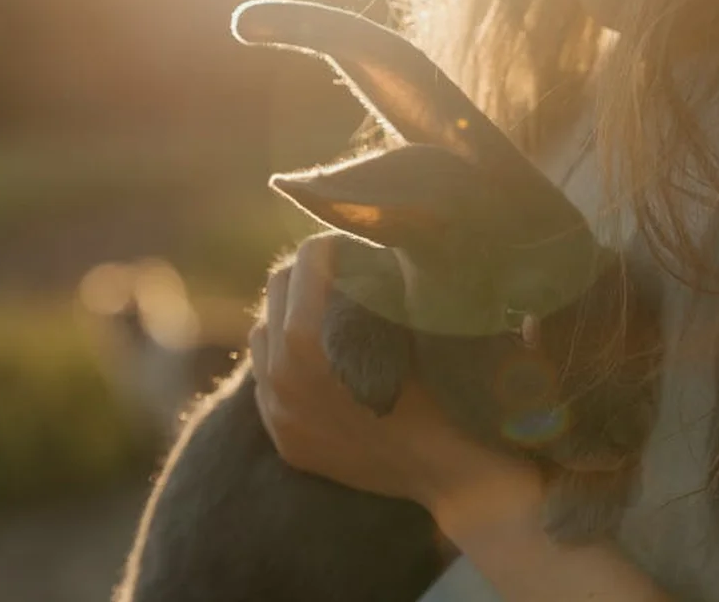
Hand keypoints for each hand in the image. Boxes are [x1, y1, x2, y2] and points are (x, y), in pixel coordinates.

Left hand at [249, 234, 669, 601]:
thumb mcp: (426, 332)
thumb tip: (391, 243)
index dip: (329, 245)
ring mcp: (280, 415)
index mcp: (308, 351)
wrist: (456, 481)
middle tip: (341, 264)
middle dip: (308, 272)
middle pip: (276, 295)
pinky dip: (285, 359)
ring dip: (289, 314)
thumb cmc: (452, 398)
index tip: (351, 238)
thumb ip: (396, 287)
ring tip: (327, 306)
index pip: (303, 269)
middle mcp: (282, 383)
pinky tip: (319, 355)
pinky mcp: (287, 441)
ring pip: (261, 336)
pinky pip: (266, 382)